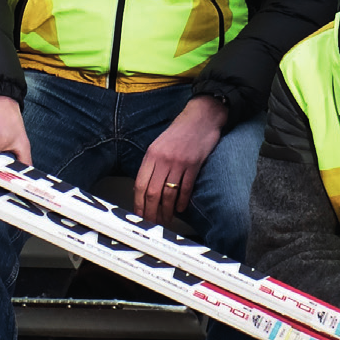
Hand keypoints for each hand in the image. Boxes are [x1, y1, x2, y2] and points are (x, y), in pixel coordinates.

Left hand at [132, 95, 229, 224]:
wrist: (201, 117)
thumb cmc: (180, 131)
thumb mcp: (159, 144)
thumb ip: (152, 164)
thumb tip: (145, 187)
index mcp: (151, 154)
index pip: (140, 184)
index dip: (139, 202)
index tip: (139, 214)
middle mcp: (163, 158)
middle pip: (153, 192)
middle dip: (151, 211)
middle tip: (152, 223)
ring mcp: (179, 162)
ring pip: (169, 193)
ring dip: (167, 210)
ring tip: (166, 219)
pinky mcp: (194, 164)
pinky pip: (186, 188)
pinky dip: (182, 201)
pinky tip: (180, 208)